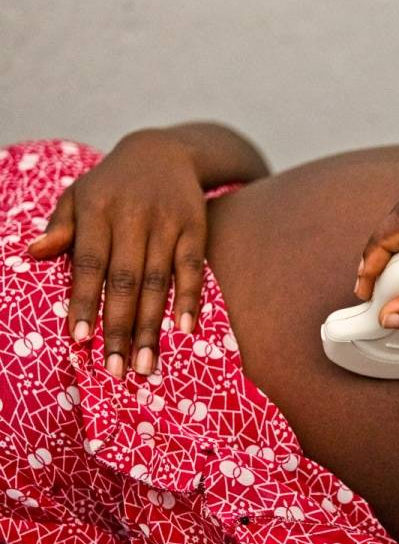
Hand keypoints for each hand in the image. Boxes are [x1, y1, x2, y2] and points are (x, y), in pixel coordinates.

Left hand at [28, 130, 207, 377]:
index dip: (85, 302)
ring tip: (147, 363)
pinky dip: (189, 298)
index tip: (81, 340)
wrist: (165, 152)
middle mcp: (133, 217)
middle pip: (126, 280)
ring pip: (159, 280)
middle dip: (121, 327)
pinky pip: (192, 268)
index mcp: (98, 210)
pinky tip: (185, 329)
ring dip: (153, 325)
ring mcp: (167, 223)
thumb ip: (61, 226)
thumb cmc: (112, 184)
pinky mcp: (195, 227)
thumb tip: (34, 253)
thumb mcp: (79, 195)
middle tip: (118, 369)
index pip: (89, 263)